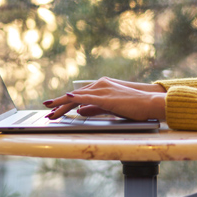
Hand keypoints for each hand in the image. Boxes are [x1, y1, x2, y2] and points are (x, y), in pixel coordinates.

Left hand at [42, 77, 165, 120]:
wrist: (149, 103)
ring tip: (50, 109)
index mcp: (101, 87)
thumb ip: (94, 108)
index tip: (54, 110)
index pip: (78, 96)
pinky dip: (76, 98)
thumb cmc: (133, 107)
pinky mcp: (107, 97)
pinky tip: (67, 99)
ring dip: (62, 103)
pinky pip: (88, 97)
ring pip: (77, 97)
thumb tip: (79, 111)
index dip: (64, 103)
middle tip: (47, 111)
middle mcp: (100, 85)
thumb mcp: (110, 108)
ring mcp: (103, 90)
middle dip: (59, 104)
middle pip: (74, 96)